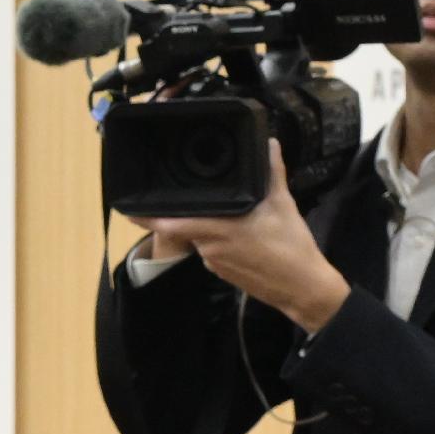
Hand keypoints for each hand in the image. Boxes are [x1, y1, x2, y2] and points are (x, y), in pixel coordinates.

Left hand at [145, 143, 350, 332]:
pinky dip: (216, 240)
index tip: (130, 211)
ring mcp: (215, 264)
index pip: (173, 224)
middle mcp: (211, 247)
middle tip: (172, 200)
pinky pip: (211, 252)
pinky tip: (236, 235)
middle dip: (178, 216)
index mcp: (219, 229)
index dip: (150, 219)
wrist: (303, 289)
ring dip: (203, 226)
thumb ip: (272, 173)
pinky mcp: (223, 274)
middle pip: (184, 228)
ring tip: (220, 213)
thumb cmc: (292, 247)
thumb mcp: (284, 205)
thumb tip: (269, 144)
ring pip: (199, 239)